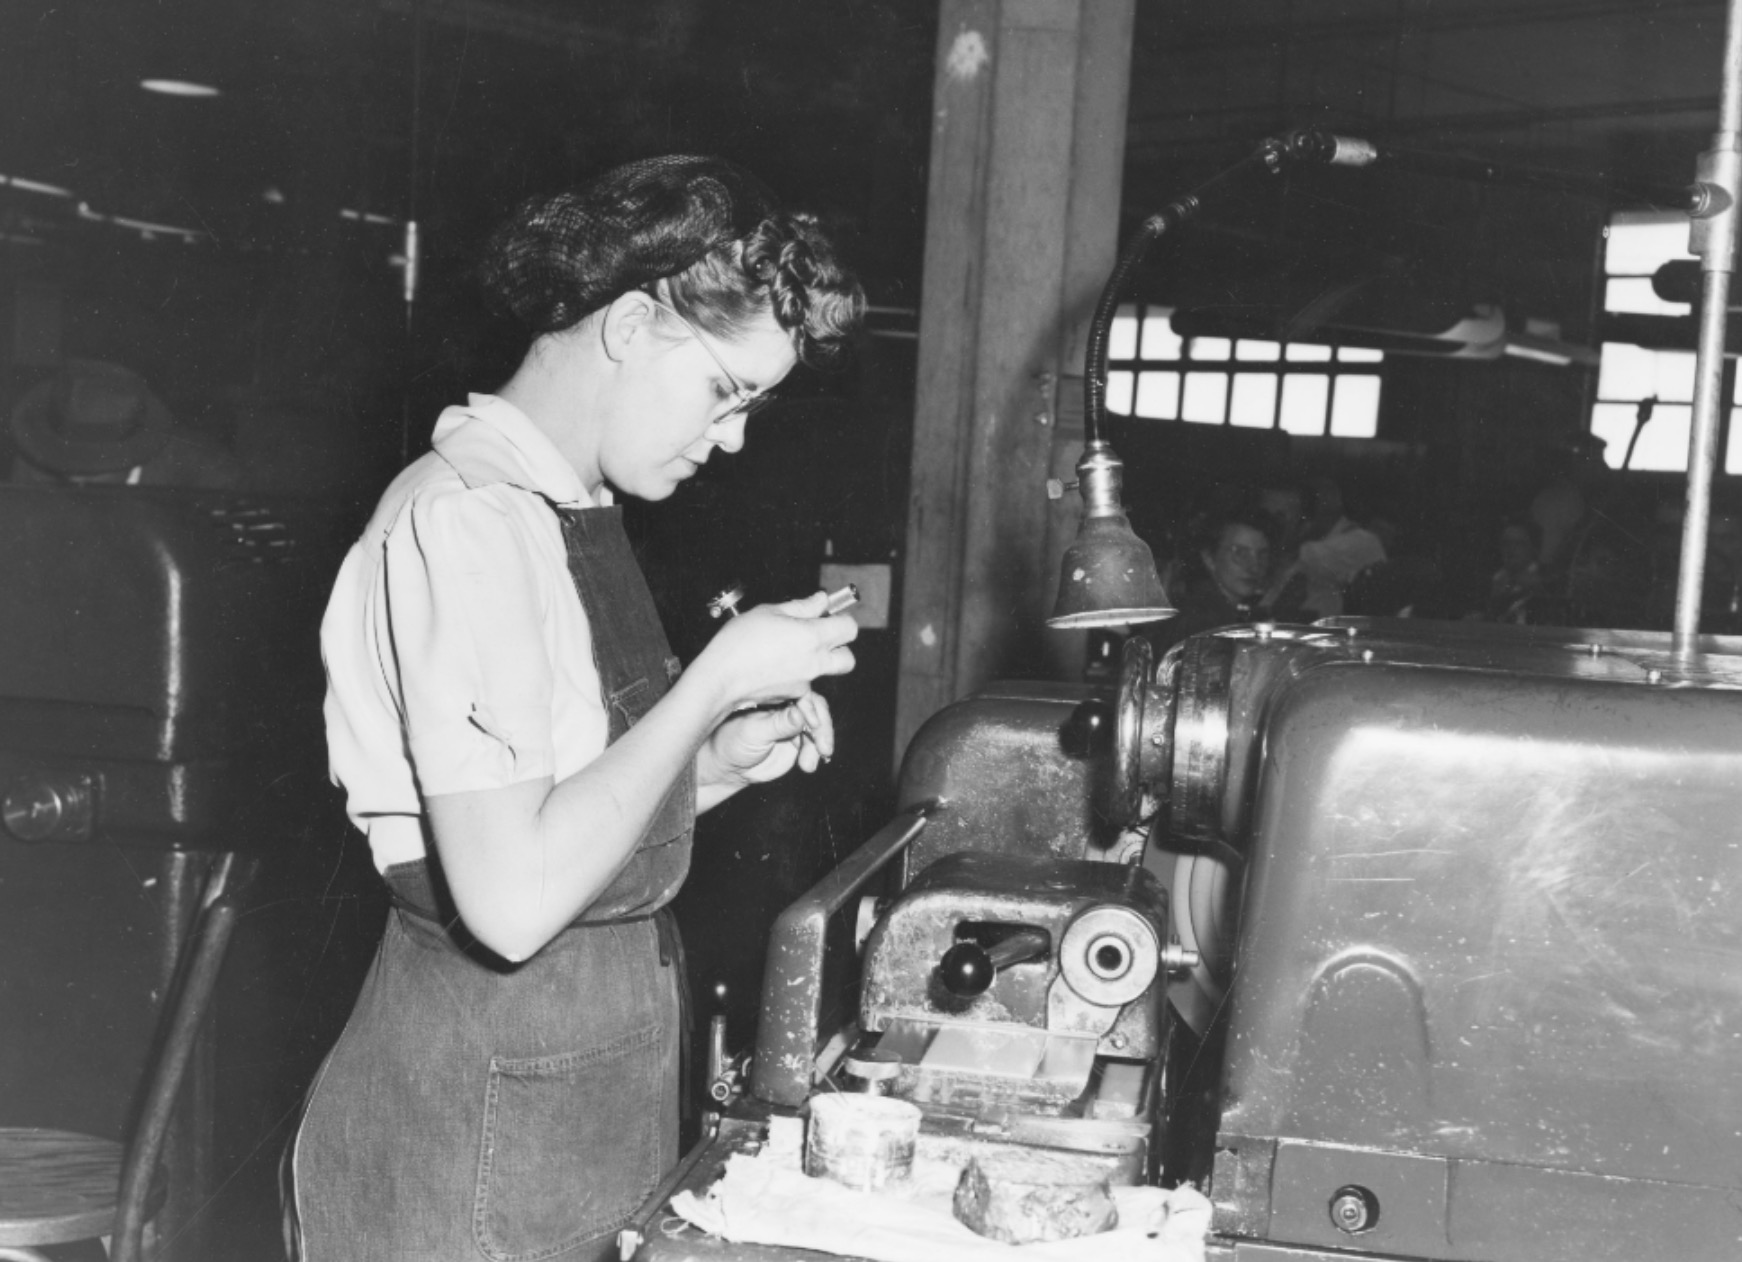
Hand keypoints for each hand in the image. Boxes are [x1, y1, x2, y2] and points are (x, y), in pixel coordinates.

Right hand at [693, 590, 857, 717]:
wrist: (720, 680)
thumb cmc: (739, 643)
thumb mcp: (768, 612)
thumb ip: (801, 606)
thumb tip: (821, 600)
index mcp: (812, 637)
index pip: (849, 629)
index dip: (840, 620)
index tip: (826, 616)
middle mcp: (814, 663)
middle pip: (848, 659)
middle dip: (839, 648)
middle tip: (817, 636)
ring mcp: (805, 682)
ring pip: (824, 672)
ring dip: (816, 661)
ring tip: (789, 650)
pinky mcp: (793, 695)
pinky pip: (803, 683)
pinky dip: (795, 674)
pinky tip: (773, 665)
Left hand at [703, 691, 834, 787]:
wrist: (727, 767)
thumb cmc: (732, 743)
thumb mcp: (755, 732)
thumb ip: (779, 724)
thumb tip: (801, 714)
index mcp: (774, 695)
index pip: (801, 694)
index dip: (811, 709)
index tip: (813, 726)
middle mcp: (786, 706)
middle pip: (816, 710)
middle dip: (823, 729)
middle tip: (824, 748)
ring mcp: (793, 724)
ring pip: (818, 728)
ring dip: (819, 745)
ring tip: (808, 765)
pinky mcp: (797, 741)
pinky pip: (814, 744)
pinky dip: (817, 754)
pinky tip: (813, 764)